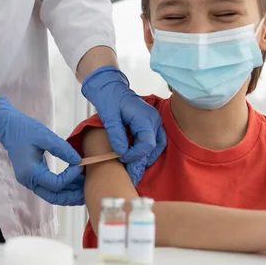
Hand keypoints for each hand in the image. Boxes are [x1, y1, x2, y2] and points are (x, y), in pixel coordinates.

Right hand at [0, 96, 84, 205]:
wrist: (8, 128)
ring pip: (52, 196)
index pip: (55, 184)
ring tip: (85, 189)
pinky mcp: (33, 178)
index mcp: (30, 172)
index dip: (70, 177)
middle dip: (72, 196)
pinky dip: (62, 189)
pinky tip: (75, 184)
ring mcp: (30, 181)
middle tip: (88, 190)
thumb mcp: (45, 136)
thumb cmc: (25, 130)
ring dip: (69, 195)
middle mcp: (29, 181)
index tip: (79, 165)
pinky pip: (49, 189)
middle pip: (53, 197)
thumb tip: (78, 161)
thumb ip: (62, 149)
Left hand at [81, 66, 166, 184]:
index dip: (135, 155)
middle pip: (153, 148)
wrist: (110, 87)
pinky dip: (147, 152)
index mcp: (145, 117)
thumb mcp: (109, 116)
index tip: (121, 158)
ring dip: (145, 159)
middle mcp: (154, 120)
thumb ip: (116, 134)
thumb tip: (121, 153)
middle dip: (141, 163)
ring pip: (157, 147)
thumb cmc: (109, 99)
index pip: (147, 145)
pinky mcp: (151, 125)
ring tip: (133, 170)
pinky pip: (155, 142)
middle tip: (129, 176)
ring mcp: (155, 122)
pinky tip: (137, 160)